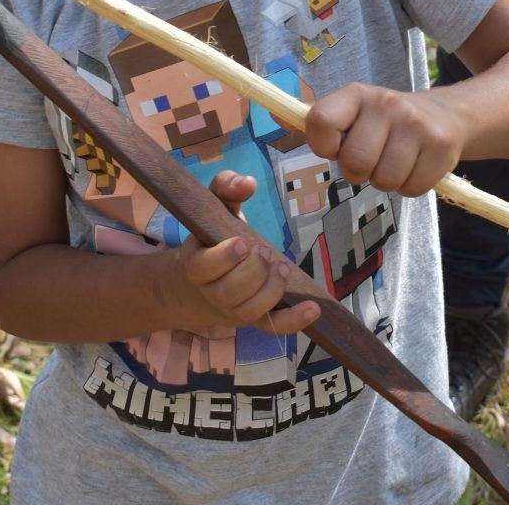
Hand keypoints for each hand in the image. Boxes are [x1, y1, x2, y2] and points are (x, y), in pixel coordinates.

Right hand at [174, 171, 318, 333]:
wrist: (195, 285)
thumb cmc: (210, 239)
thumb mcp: (213, 208)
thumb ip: (225, 188)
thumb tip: (247, 182)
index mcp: (196, 265)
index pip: (205, 268)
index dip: (225, 258)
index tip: (243, 243)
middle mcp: (211, 293)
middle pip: (230, 291)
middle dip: (253, 272)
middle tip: (266, 252)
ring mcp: (232, 311)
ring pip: (249, 311)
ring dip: (271, 291)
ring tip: (283, 269)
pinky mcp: (253, 319)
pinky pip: (272, 327)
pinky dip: (293, 321)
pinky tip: (313, 308)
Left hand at [306, 84, 463, 196]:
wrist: (447, 115)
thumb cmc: (385, 122)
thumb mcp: (352, 112)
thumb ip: (318, 122)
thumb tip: (275, 121)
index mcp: (356, 94)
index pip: (320, 122)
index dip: (324, 146)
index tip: (338, 147)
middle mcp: (386, 103)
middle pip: (354, 163)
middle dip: (359, 172)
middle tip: (371, 160)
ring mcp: (416, 124)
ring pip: (384, 180)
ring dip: (387, 181)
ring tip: (395, 161)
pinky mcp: (441, 146)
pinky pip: (412, 189)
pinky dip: (410, 187)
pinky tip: (415, 166)